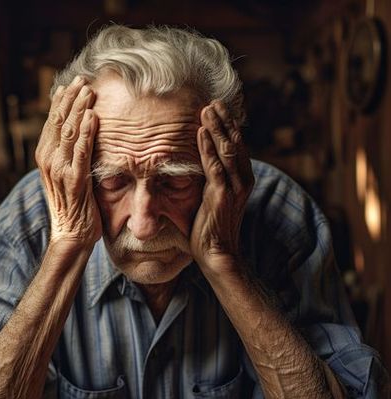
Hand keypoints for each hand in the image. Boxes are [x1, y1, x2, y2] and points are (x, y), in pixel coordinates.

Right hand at [35, 76, 101, 247]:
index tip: (72, 83)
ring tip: (89, 90)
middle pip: (58, 121)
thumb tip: (78, 134)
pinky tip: (93, 117)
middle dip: (71, 98)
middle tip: (83, 79)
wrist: (71, 233)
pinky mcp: (75, 180)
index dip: (62, 101)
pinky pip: (81, 151)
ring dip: (79, 109)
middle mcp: (49, 160)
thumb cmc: (73, 204)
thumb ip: (69, 154)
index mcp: (45, 156)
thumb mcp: (67, 175)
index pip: (52, 122)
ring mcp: (60, 169)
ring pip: (68, 132)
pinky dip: (86, 132)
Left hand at [190, 100, 253, 273]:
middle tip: (213, 102)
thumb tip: (205, 162)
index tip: (218, 108)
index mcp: (242, 178)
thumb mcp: (217, 196)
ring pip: (226, 150)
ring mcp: (234, 187)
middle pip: (235, 143)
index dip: (229, 126)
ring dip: (216, 128)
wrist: (217, 251)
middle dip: (224, 121)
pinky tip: (200, 133)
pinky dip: (207, 148)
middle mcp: (242, 179)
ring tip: (206, 110)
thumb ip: (215, 178)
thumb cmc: (213, 225)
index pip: (237, 146)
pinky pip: (214, 166)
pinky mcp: (221, 195)